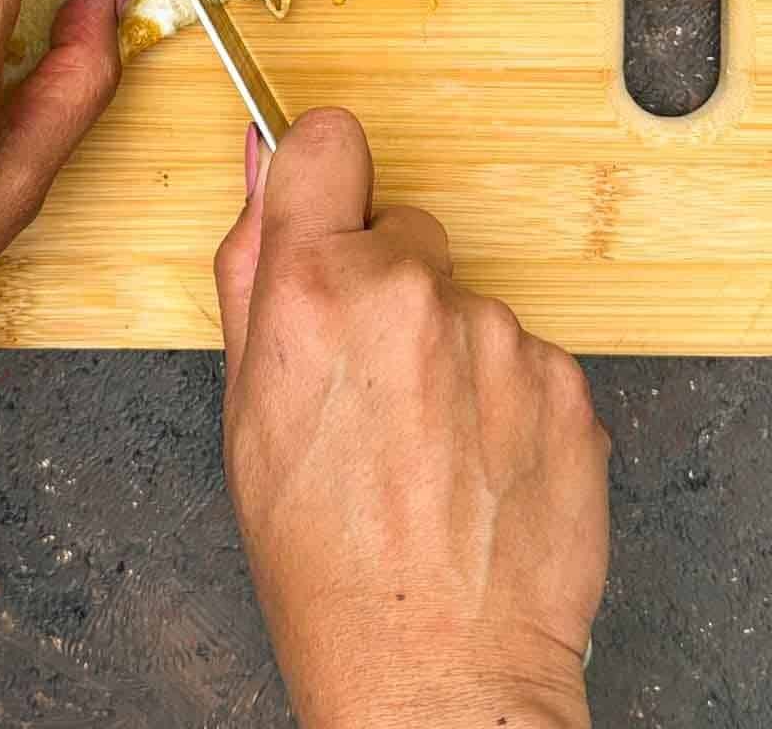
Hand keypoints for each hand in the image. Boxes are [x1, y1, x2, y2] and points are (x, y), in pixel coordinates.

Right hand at [215, 110, 608, 728]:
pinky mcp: (564, 377)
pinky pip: (523, 350)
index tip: (327, 212)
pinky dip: (502, 392)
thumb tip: (256, 164)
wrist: (433, 667)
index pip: (327, 141)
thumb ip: (249, 268)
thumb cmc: (318, 553)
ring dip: (445, 346)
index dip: (322, 176)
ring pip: (463, 299)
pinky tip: (475, 460)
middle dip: (385, 282)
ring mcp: (499, 334)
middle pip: (403, 227)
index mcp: (315, 287)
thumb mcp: (244, 406)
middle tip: (371, 381)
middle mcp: (411, 291)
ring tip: (425, 440)